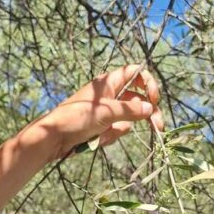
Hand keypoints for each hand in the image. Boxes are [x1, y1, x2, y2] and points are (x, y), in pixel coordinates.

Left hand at [38, 66, 163, 159]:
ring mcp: (106, 111)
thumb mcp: (107, 113)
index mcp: (109, 82)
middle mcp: (110, 94)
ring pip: (128, 119)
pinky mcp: (102, 126)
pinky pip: (117, 130)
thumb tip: (150, 109)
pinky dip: (110, 137)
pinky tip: (96, 139)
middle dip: (146, 113)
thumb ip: (130, 111)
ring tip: (104, 135)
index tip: (154, 99)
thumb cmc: (77, 118)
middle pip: (137, 99)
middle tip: (159, 127)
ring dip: (119, 129)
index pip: (135, 73)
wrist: (55, 138)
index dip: (148, 83)